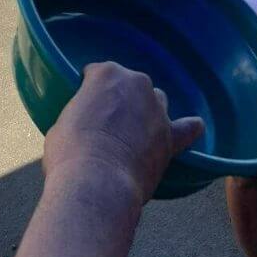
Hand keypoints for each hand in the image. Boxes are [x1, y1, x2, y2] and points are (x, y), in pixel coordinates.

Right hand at [43, 62, 203, 204]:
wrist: (96, 183)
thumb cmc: (69, 154)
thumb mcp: (62, 125)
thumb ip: (80, 115)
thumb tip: (83, 128)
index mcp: (105, 74)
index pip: (98, 73)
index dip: (91, 92)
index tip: (85, 107)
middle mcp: (136, 83)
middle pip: (130, 86)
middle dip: (121, 102)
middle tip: (106, 127)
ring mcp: (156, 108)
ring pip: (156, 102)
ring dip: (147, 114)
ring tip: (134, 136)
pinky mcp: (170, 136)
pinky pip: (186, 128)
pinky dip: (188, 129)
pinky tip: (194, 128)